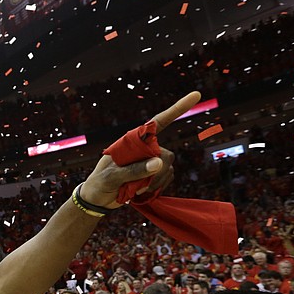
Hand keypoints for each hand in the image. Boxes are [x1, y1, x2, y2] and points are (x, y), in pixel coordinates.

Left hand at [79, 92, 200, 207]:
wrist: (97, 199)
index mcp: (133, 140)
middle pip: (166, 154)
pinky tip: (141, 191)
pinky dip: (157, 187)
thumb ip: (134, 170)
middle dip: (157, 172)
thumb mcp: (112, 176)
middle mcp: (144, 148)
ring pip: (167, 169)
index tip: (196, 95)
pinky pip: (167, 179)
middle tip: (139, 185)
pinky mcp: (153, 175)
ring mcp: (150, 161)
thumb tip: (159, 163)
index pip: (157, 122)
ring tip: (134, 189)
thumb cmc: (100, 182)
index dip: (177, 109)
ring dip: (154, 183)